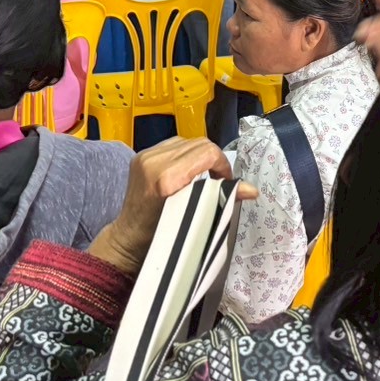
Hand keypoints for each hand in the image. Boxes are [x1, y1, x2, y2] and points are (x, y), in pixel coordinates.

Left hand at [89, 137, 252, 274]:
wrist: (127, 239)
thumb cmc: (159, 237)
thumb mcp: (193, 219)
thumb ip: (221, 199)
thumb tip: (253, 190)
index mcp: (165, 178)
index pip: (207, 154)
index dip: (223, 166)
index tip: (225, 183)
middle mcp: (153, 161)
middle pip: (200, 144)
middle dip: (215, 160)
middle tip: (218, 181)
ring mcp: (145, 156)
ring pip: (189, 141)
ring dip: (201, 156)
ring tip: (203, 176)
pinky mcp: (141, 155)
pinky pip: (174, 144)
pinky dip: (186, 155)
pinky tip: (187, 171)